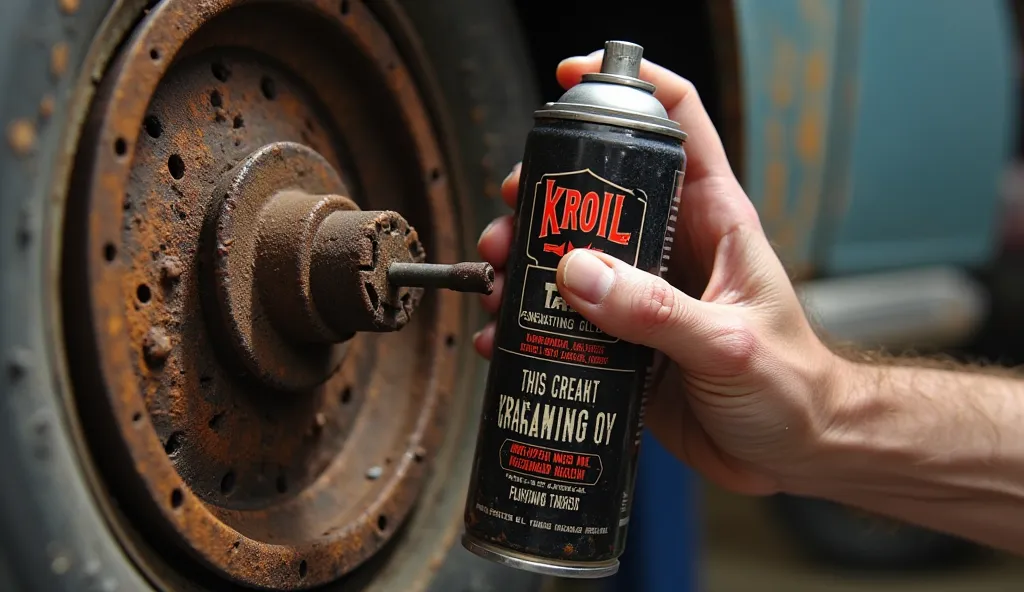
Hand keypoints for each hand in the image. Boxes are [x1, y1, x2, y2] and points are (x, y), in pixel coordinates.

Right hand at [474, 50, 843, 495]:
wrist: (795, 455)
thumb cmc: (792, 388)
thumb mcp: (728, 345)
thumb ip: (656, 311)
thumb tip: (577, 272)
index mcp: (713, 220)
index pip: (677, 121)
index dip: (629, 84)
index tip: (573, 79)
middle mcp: (670, 247)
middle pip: (599, 188)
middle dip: (543, 192)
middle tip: (511, 215)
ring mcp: (641, 293)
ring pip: (569, 253)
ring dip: (524, 260)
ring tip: (500, 281)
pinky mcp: (620, 339)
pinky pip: (562, 317)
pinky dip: (525, 321)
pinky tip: (504, 335)